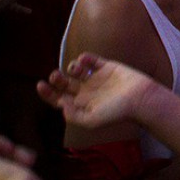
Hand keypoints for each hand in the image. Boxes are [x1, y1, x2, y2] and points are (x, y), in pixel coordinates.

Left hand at [37, 54, 164, 129]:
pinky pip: (91, 60)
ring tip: (75, 69)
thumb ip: (73, 115)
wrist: (139, 98)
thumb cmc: (116, 112)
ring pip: (76, 70)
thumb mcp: (91, 120)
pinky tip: (84, 60)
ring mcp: (96, 79)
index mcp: (81, 106)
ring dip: (71, 67)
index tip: (40, 85)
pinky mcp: (106, 67)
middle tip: (55, 76)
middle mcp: (86, 92)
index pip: (59, 99)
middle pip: (64, 84)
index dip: (47, 93)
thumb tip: (61, 104)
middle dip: (56, 79)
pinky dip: (85, 58)